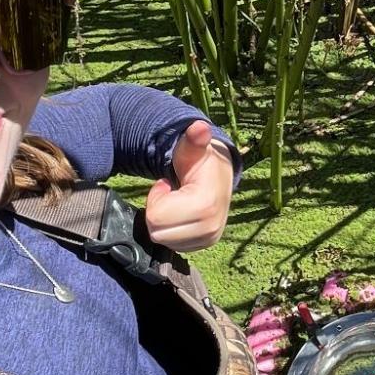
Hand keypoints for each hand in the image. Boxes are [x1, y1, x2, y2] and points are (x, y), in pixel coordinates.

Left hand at [144, 119, 234, 252]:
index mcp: (206, 205)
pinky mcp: (206, 244)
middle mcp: (211, 227)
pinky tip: (181, 212)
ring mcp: (209, 238)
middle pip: (158, 232)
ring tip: (176, 202)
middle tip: (171, 194)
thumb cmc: (199, 160)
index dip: (156, 199)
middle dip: (158, 211)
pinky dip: (171, 230)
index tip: (168, 185)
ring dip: (164, 220)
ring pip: (164, 241)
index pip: (156, 218)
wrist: (218, 174)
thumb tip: (200, 128)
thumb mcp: (192, 148)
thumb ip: (193, 140)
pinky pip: (173, 246)